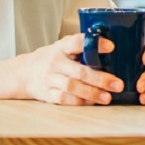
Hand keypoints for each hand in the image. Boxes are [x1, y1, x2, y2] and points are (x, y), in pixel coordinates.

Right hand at [0, 33, 122, 104]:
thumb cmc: (55, 58)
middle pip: (79, 71)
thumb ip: (84, 48)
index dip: (95, 44)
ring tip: (108, 98)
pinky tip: (93, 103)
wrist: (26, 72)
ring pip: (72, 87)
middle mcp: (55, 62)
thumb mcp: (65, 47)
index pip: (78, 42)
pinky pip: (64, 99)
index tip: (111, 47)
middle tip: (118, 84)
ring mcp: (50, 79)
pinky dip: (79, 102)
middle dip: (100, 79)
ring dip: (91, 93)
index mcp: (62, 47)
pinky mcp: (48, 94)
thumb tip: (115, 50)